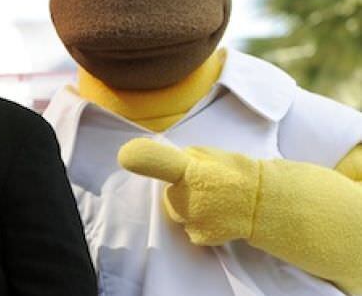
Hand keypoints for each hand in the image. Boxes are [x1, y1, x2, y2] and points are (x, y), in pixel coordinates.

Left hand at [118, 138, 260, 245]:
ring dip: (189, 208)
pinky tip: (217, 215)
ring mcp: (191, 219)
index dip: (143, 158)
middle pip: (170, 194)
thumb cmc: (239, 174)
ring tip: (214, 201)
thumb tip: (167, 162)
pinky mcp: (197, 236)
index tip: (126, 156)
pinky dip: (199, 223)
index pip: (162, 162)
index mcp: (191, 170)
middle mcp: (186, 196)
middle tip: (205, 187)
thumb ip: (185, 159)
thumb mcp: (211, 154)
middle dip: (181, 191)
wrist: (265, 204)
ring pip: (178, 212)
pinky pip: (190, 227)